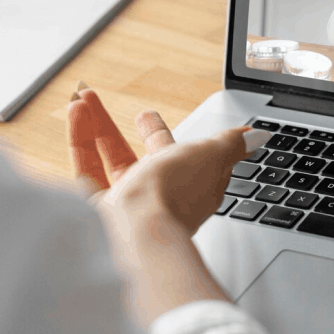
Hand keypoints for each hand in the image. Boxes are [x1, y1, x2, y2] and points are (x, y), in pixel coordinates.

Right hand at [67, 85, 268, 323]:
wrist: (137, 236)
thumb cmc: (175, 195)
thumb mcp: (213, 156)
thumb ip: (231, 143)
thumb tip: (258, 136)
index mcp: (188, 184)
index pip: (179, 155)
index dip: (164, 135)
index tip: (149, 116)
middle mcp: (157, 196)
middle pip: (141, 157)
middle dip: (129, 131)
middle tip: (111, 109)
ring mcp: (126, 207)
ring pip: (109, 159)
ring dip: (97, 125)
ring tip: (83, 97)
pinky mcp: (95, 211)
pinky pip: (85, 167)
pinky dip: (79, 137)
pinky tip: (75, 112)